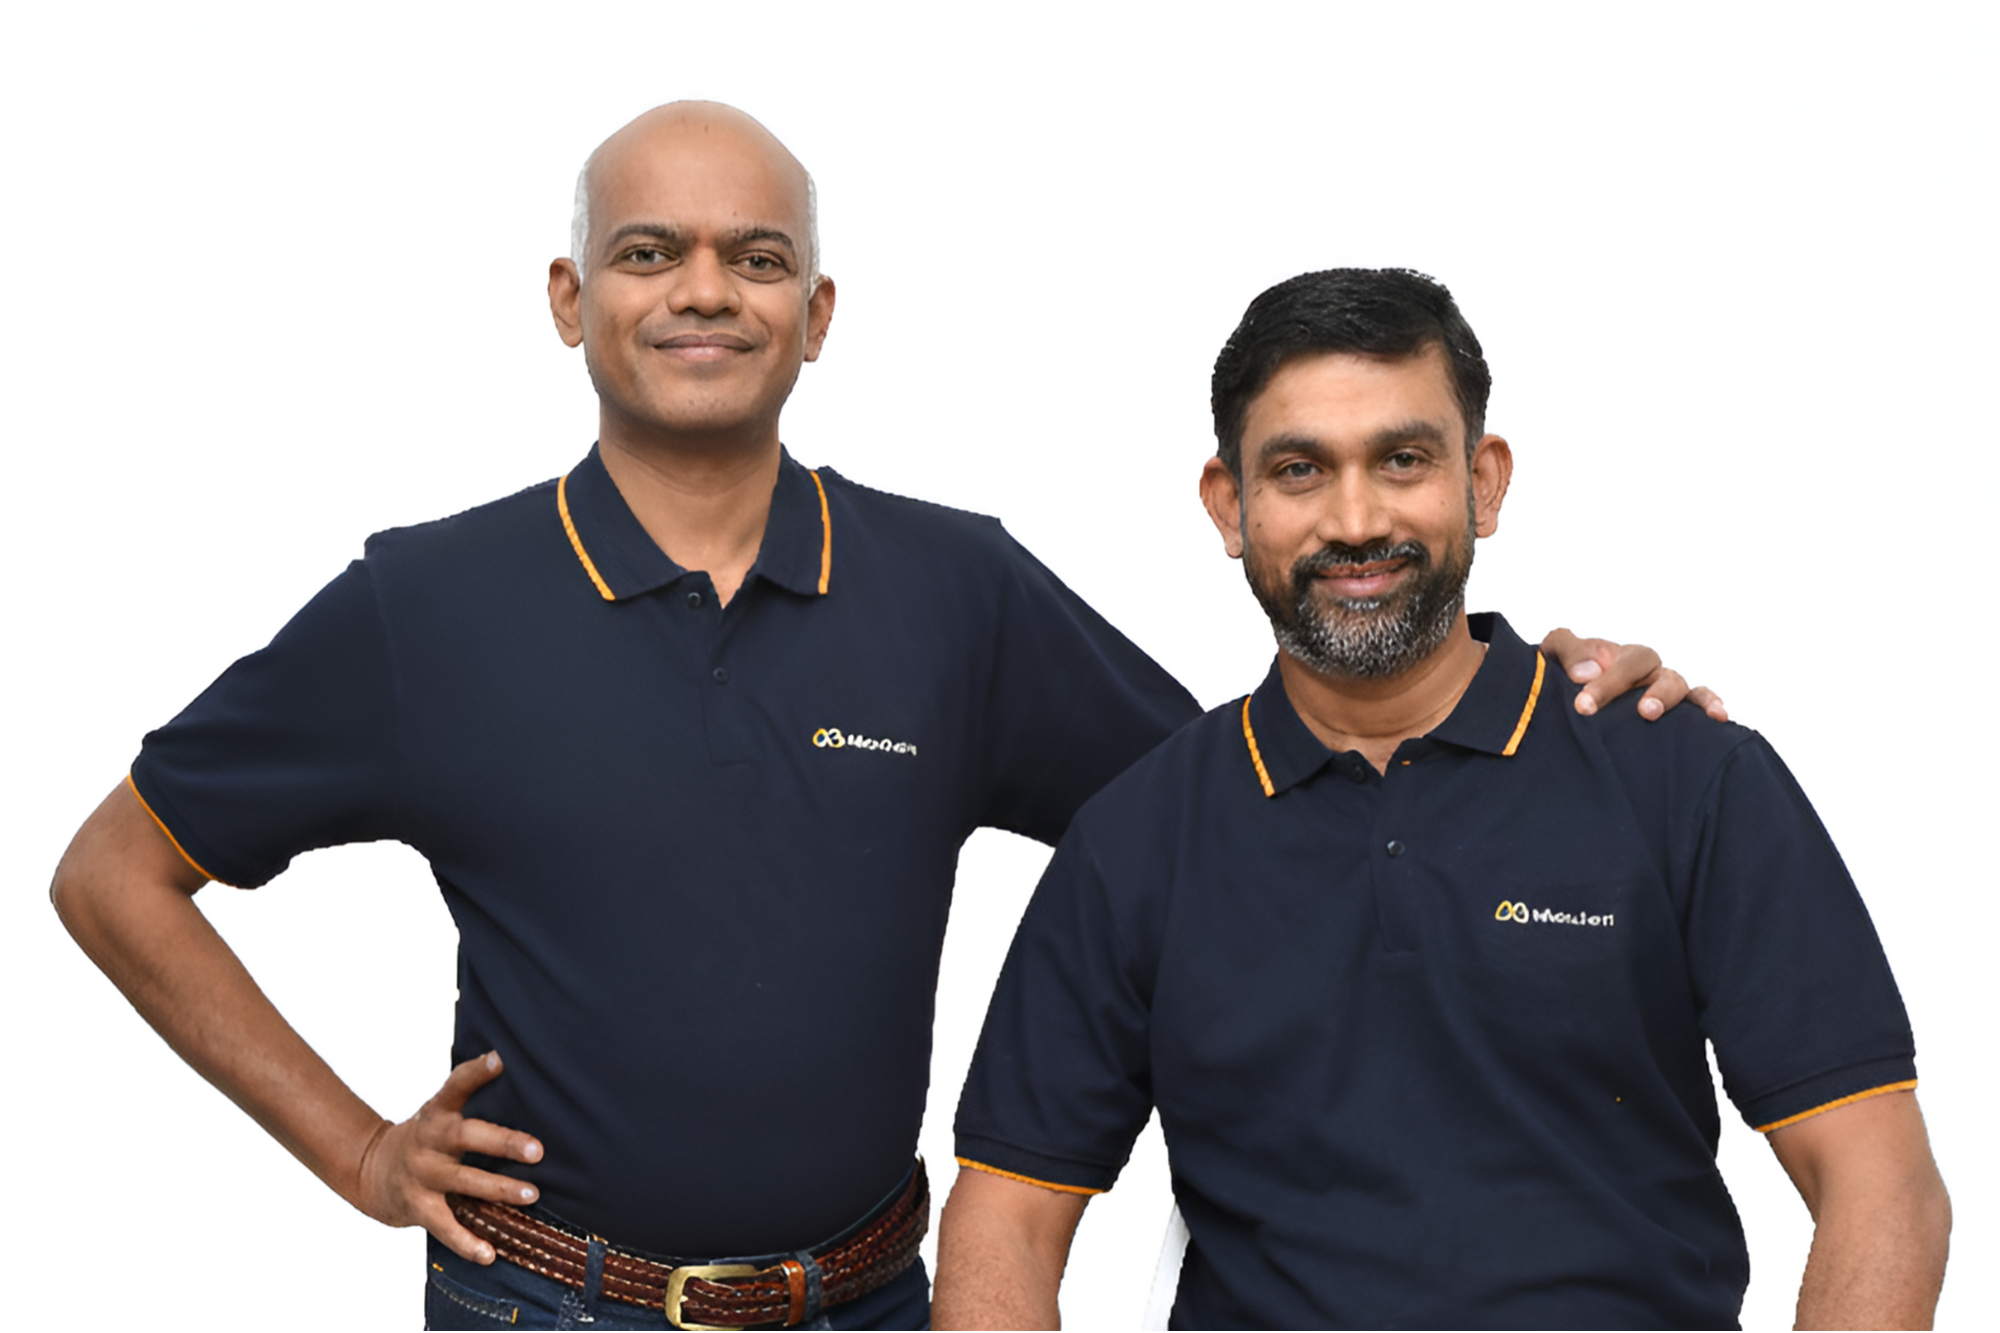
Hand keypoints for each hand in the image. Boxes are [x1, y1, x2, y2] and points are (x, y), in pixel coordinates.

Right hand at [352, 1051, 544, 1262]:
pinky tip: (490, 1253)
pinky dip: (467, 1243)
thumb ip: (472, 1094)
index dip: (476, 1072)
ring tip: (531, 1195)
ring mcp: (422, 1175)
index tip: (500, 1059)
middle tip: (538, 1150)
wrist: (370, 1170)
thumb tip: (513, 1063)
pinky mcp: (418, 1207)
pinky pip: (445, 1227)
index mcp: (438, 1112)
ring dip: (498, 1190)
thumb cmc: (426, 1137)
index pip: (456, 1085)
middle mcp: (430, 1140)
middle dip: (503, 1142)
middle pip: (466, 1137)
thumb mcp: (441, 1111)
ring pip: (463, 1182)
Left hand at [1539, 628, 1728, 722]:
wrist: (1576, 706)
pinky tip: (1718, 717)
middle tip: (1636, 710)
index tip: (1584, 705)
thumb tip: (1586, 672)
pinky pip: (1699, 702)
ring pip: (1676, 685)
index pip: (1617, 662)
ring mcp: (1663, 689)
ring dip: (1669, 698)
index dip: (1605, 683)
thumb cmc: (1568, 678)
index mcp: (1618, 656)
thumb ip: (1567, 652)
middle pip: (1650, 669)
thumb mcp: (1556, 658)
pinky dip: (1711, 704)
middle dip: (1641, 689)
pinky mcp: (1678, 712)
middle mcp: (1645, 670)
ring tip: (1652, 712)